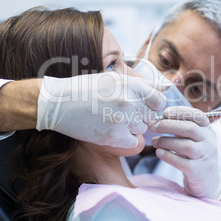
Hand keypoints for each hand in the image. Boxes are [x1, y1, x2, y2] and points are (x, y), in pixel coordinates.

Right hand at [36, 72, 165, 147]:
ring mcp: (121, 119)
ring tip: (114, 120)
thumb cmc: (85, 89)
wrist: (58, 103)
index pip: (159, 100)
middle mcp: (129, 101)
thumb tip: (162, 89)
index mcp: (130, 84)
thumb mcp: (113, 79)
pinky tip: (112, 131)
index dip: (154, 106)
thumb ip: (138, 85)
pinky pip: (133, 142)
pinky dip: (125, 139)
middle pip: (151, 116)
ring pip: (141, 129)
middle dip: (142, 116)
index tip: (146, 108)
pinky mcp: (113, 136)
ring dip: (132, 127)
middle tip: (124, 114)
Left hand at [150, 106, 220, 199]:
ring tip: (154, 141)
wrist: (208, 182)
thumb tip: (159, 119)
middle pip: (190, 129)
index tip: (165, 112)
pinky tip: (159, 152)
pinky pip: (182, 163)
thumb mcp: (195, 139)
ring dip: (166, 141)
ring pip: (186, 146)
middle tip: (153, 126)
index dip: (181, 112)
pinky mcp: (197, 172)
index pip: (198, 116)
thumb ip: (182, 128)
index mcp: (208, 131)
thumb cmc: (196, 155)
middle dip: (169, 125)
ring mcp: (205, 158)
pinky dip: (168, 156)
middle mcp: (209, 143)